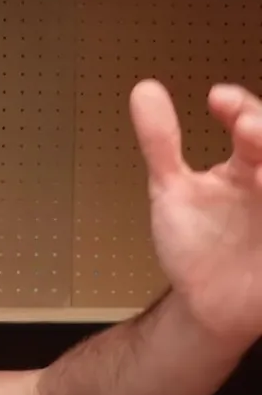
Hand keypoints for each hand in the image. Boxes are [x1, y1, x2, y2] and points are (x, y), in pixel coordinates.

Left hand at [131, 79, 261, 344]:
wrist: (208, 304)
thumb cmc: (197, 246)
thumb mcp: (172, 190)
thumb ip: (162, 143)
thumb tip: (144, 91)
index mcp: (248, 165)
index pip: (252, 121)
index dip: (239, 106)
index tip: (217, 99)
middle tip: (246, 127)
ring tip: (261, 171)